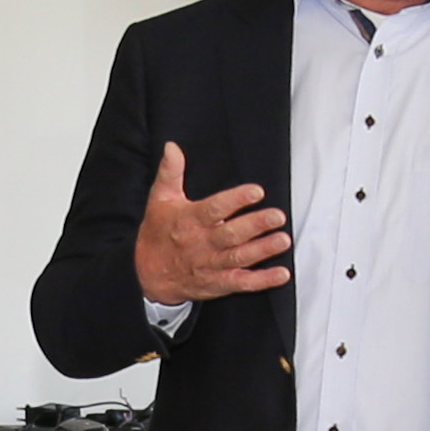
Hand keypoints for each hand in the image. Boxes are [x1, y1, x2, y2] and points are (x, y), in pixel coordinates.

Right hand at [133, 143, 290, 307]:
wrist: (146, 274)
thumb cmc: (158, 232)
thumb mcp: (160, 199)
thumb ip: (170, 172)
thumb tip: (172, 147)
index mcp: (189, 220)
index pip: (214, 208)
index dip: (235, 200)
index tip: (256, 192)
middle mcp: (201, 243)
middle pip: (231, 234)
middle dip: (255, 225)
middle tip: (277, 216)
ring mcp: (210, 265)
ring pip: (239, 258)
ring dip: (262, 250)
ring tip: (282, 240)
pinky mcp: (217, 283)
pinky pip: (241, 283)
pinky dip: (262, 280)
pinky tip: (281, 274)